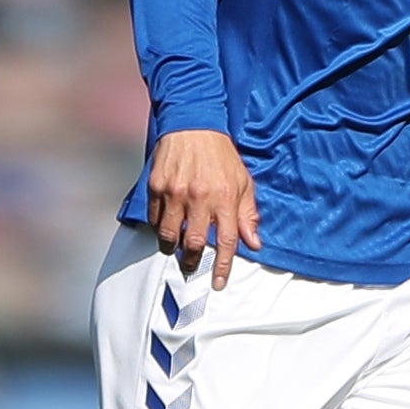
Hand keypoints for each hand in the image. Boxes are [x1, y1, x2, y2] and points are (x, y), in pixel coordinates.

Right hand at [147, 129, 260, 288]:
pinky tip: (166, 225)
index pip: (227, 241)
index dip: (223, 266)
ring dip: (173, 247)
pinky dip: (159, 227)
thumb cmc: (220, 156)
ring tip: (176, 248)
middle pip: (195, 243)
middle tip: (192, 266)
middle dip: (194, 262)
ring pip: (170, 235)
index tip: (219, 283)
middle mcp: (200, 197)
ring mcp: (176, 192)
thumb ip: (248, 214)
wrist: (193, 125)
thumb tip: (254, 243)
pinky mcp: (157, 186)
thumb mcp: (244, 182)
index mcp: (226, 197)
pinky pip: (155, 218)